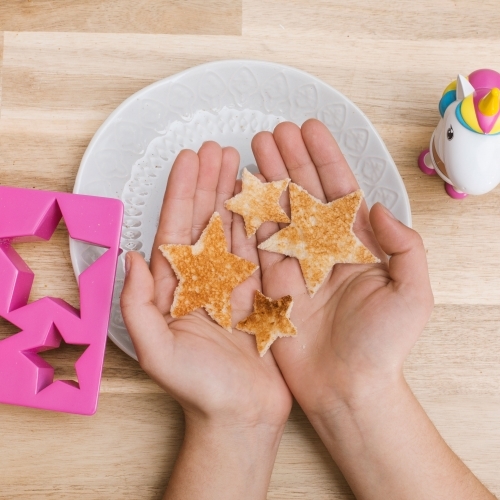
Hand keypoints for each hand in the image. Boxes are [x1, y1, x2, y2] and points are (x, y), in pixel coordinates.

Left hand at [120, 142, 291, 499]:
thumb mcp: (157, 349)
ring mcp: (235, 283)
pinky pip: (261, 249)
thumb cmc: (197, 389)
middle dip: (210, 182)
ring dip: (236, 193)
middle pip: (207, 218)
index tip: (191, 157)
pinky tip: (265, 197)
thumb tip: (131, 256)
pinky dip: (262, 221)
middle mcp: (206, 278)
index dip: (183, 191)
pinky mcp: (261, 292)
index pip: (178, 227)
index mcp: (178, 286)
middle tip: (219, 148)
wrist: (241, 416)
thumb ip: (137, 304)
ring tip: (242, 161)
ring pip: (235, 227)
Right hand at [252, 118, 432, 416]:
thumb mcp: (412, 293)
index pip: (339, 189)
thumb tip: (379, 208)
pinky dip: (250, 214)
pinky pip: (258, 242)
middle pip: (305, 192)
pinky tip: (242, 188)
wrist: (347, 387)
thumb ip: (405, 246)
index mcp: (357, 245)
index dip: (324, 158)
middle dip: (290, 159)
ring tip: (255, 147)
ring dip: (268, 177)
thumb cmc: (384, 346)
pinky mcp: (272, 282)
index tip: (309, 129)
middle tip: (274, 131)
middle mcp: (324, 248)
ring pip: (279, 210)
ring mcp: (296, 263)